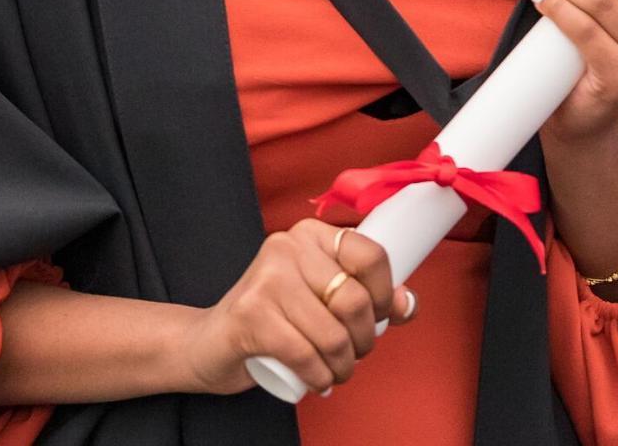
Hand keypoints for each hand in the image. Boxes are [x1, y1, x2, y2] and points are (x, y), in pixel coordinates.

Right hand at [176, 219, 417, 395]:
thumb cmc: (274, 319)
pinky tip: (318, 381)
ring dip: (342, 366)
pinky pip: (306, 354)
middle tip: (352, 355)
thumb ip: (365, 297)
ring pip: (333, 334)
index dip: (384, 295)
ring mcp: (265, 279)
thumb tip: (406, 304)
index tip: (377, 317)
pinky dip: (320, 377)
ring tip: (334, 372)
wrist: (211, 341)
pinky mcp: (251, 314)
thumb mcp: (320, 299)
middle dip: (363, 341)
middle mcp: (286, 247)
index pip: (371, 255)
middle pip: (354, 300)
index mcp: (310, 235)